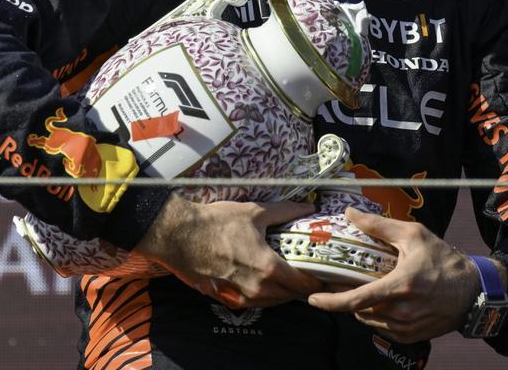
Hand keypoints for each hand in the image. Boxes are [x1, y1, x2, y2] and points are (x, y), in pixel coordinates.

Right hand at [134, 195, 323, 306]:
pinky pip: (255, 302)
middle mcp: (257, 289)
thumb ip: (285, 211)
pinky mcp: (226, 299)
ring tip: (291, 276)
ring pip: (273, 302)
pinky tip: (265, 280)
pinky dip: (266, 294)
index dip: (320, 282)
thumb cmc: (215, 222)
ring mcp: (241, 297)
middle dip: (304, 287)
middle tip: (312, 274)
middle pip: (291, 296)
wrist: (178, 236)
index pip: (304, 285)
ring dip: (285, 292)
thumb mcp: (254, 212)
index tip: (329, 277)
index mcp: (268, 269)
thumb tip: (309, 205)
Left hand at [307, 207, 496, 343]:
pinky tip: (386, 301)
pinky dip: (378, 317)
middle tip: (349, 280)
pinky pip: (384, 329)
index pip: (356, 300)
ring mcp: (407, 328)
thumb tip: (350, 213)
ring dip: (364, 307)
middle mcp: (401, 312)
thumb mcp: (413, 234)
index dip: (330, 302)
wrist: (474, 290)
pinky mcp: (412, 337)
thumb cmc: (443, 259)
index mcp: (399, 287)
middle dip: (349, 296)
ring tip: (372, 287)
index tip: (313, 298)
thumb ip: (379, 225)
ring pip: (370, 320)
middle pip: (359, 310)